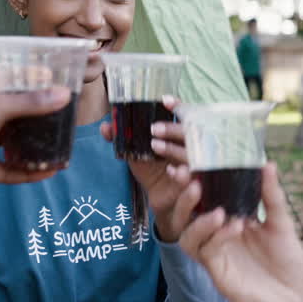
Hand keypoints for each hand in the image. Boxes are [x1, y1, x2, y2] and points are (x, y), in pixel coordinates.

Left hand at [0, 73, 70, 202]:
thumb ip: (31, 101)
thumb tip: (64, 94)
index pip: (13, 80)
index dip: (35, 79)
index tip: (61, 81)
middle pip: (19, 112)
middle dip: (42, 116)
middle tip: (69, 116)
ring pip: (17, 142)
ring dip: (38, 146)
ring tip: (63, 146)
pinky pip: (12, 168)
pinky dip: (30, 171)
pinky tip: (50, 171)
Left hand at [99, 96, 190, 241]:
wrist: (161, 201)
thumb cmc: (152, 171)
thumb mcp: (135, 153)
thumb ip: (121, 138)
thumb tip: (105, 126)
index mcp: (180, 135)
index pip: (185, 115)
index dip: (178, 106)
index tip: (164, 100)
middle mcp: (192, 147)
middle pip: (189, 132)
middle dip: (172, 128)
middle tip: (152, 128)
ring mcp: (196, 166)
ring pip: (191, 153)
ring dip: (173, 148)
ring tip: (155, 146)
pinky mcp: (196, 185)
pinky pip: (193, 178)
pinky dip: (181, 173)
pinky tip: (170, 171)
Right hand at [172, 162, 302, 301]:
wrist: (294, 298)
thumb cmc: (287, 260)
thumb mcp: (281, 222)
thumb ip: (271, 195)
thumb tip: (267, 163)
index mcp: (227, 217)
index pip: (204, 195)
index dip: (194, 180)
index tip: (191, 163)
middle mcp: (215, 234)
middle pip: (185, 213)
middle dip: (184, 197)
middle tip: (193, 182)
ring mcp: (213, 252)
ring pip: (186, 234)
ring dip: (198, 219)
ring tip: (217, 210)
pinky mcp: (215, 270)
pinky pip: (205, 251)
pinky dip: (217, 236)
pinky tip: (235, 227)